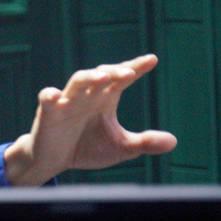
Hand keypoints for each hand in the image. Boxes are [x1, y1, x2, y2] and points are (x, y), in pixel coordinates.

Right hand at [4, 54, 177, 185]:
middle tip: (130, 73)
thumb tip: (173, 141)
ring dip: (90, 77)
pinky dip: (49, 95)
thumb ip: (144, 143)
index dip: (136, 67)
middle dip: (115, 71)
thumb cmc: (86, 148)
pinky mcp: (48, 113)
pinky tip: (55, 96)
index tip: (152, 60)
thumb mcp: (120, 148)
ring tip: (104, 77)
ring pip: (77, 81)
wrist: (54, 160)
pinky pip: (46, 99)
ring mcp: (67, 102)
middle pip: (101, 75)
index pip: (122, 79)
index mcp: (105, 99)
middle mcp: (87, 95)